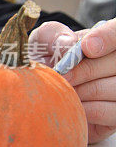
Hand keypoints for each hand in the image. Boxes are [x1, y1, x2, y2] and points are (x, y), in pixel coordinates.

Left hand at [29, 19, 115, 142]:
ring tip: (64, 90)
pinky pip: (108, 111)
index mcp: (106, 38)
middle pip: (114, 63)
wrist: (38, 89)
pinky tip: (73, 104)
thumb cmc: (45, 60)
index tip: (87, 48)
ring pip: (113, 88)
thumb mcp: (44, 41)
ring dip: (82, 91)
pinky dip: (85, 109)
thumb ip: (54, 35)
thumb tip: (69, 43)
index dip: (107, 37)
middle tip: (61, 77)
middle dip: (83, 71)